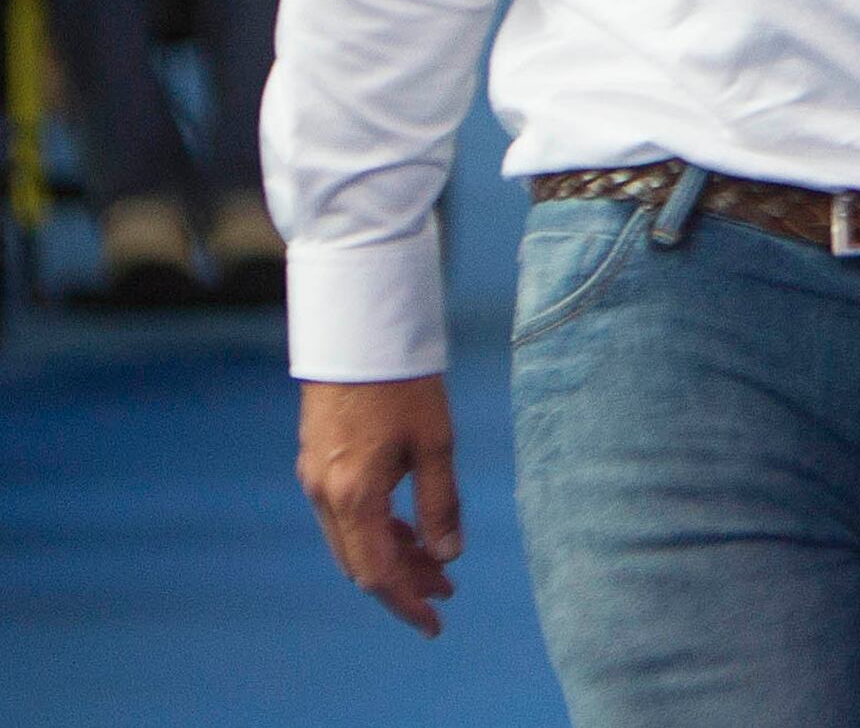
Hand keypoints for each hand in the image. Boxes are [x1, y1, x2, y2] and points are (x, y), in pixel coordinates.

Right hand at [298, 376, 462, 635]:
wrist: (358, 333)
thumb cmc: (403, 383)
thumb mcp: (434, 443)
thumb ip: (440, 503)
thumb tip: (448, 556)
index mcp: (354, 494)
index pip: (377, 573)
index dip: (406, 602)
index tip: (435, 622)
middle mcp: (324, 494)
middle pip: (362, 562)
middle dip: (403, 583)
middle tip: (446, 592)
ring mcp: (315, 479)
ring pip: (351, 541)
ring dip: (391, 556)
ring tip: (436, 565)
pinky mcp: (316, 464)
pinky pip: (344, 516)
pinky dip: (375, 531)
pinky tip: (408, 530)